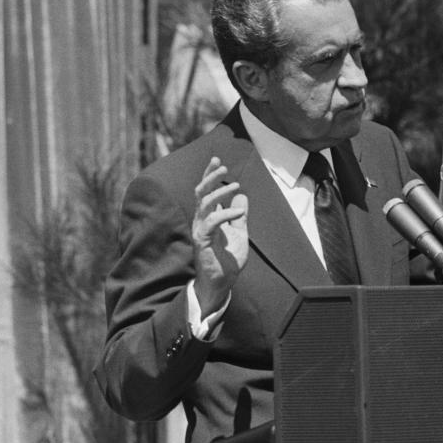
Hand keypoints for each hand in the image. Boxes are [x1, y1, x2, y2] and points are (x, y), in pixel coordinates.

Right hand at [192, 157, 248, 314]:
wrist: (221, 283)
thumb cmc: (227, 260)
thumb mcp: (239, 233)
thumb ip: (239, 216)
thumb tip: (242, 196)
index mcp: (209, 217)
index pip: (206, 191)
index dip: (209, 174)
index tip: (216, 159)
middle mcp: (201, 221)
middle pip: (200, 192)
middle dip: (210, 176)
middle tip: (222, 166)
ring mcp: (200, 230)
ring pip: (204, 203)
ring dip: (219, 191)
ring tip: (235, 185)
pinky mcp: (202, 241)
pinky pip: (212, 222)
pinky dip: (226, 213)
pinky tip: (240, 212)